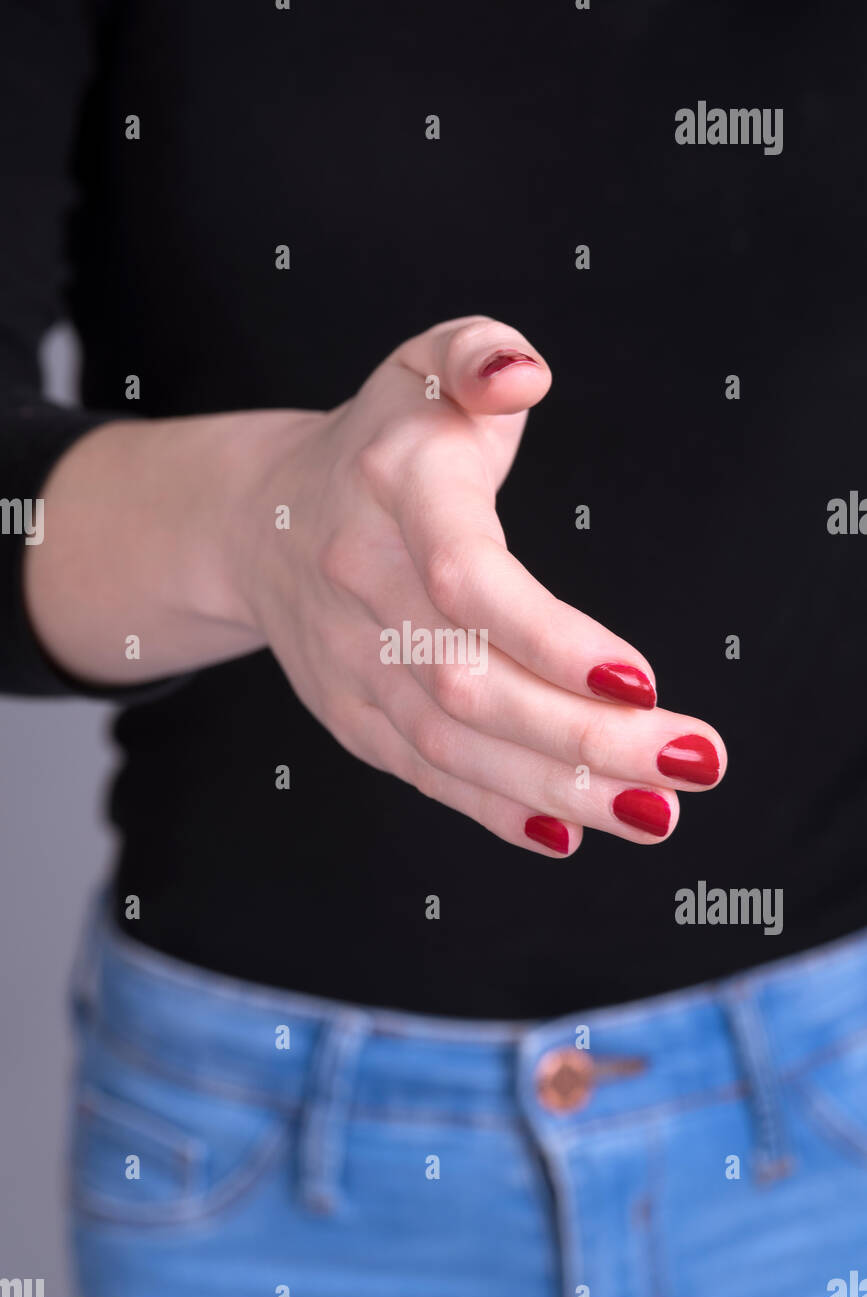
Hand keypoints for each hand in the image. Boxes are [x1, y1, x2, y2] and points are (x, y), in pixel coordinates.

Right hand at [233, 316, 726, 855]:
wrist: (261, 523)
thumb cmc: (381, 445)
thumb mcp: (423, 367)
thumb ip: (478, 351)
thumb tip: (523, 373)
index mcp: (393, 492)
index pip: (467, 579)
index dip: (549, 638)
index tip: (640, 679)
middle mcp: (363, 586)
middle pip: (470, 685)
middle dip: (587, 736)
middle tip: (694, 762)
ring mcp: (350, 663)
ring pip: (454, 747)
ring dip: (560, 788)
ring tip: (657, 812)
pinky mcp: (351, 715)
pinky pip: (425, 775)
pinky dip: (498, 810)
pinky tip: (573, 830)